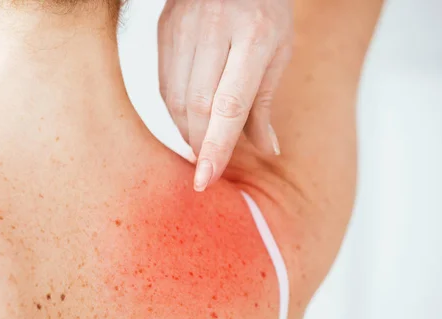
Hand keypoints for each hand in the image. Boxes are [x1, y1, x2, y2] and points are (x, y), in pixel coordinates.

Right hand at [158, 0, 292, 190]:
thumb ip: (264, 101)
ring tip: (198, 144)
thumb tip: (266, 149)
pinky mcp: (164, 30)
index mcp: (254, 35)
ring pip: (174, 98)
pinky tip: (187, 119)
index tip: (206, 179)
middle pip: (196, 106)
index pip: (229, 105)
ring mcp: (183, 27)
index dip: (216, 147)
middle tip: (205, 165)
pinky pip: (163, 84)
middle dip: (199, 143)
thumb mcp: (279, 49)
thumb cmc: (264, 9)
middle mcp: (214, 29)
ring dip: (185, 130)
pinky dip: (174, 111)